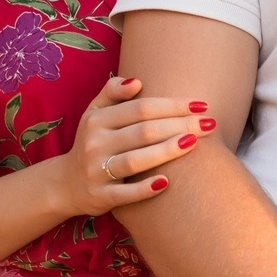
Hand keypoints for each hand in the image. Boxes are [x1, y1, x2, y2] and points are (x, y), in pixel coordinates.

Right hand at [48, 77, 210, 216]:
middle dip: (179, 125)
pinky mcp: (100, 196)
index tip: (201, 104)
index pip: (141, 108)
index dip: (172, 105)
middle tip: (210, 124)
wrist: (66, 183)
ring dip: (166, 151)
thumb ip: (112, 92)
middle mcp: (96, 143)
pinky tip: (167, 183)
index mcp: (97, 119)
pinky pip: (125, 193)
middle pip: (143, 131)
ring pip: (136, 160)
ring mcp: (97, 171)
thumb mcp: (94, 113)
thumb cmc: (92, 142)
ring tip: (194, 143)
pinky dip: (145, 188)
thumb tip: (138, 81)